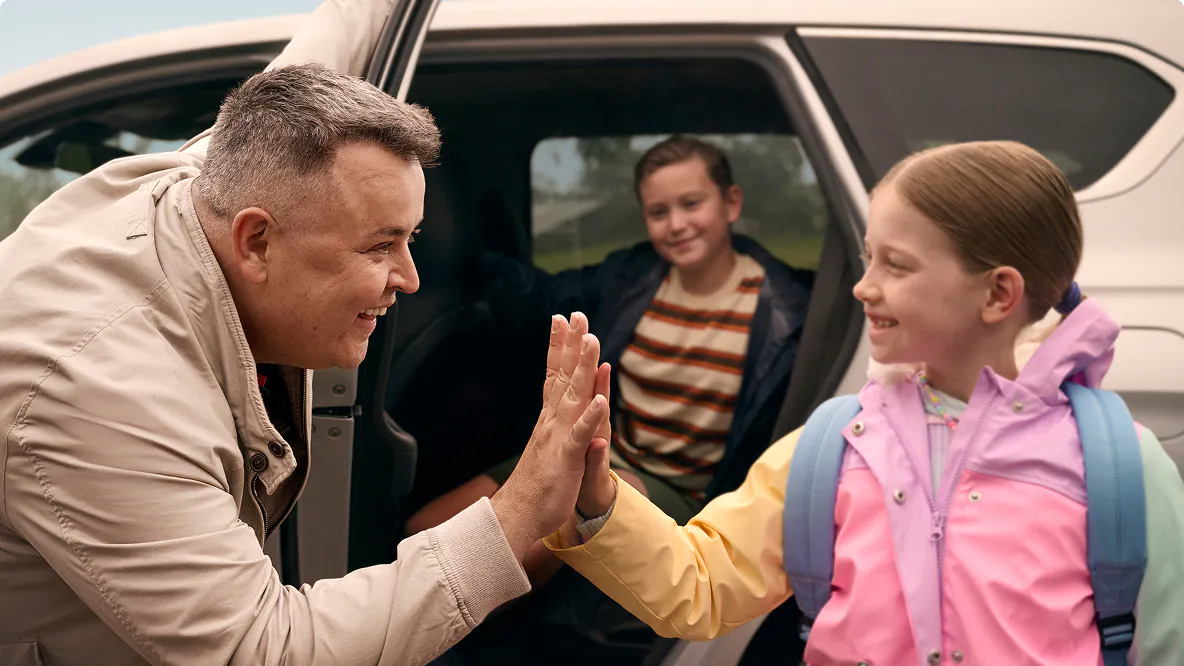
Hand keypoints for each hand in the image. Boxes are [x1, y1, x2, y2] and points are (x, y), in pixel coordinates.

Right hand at [491, 312, 609, 560]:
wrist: (519, 515)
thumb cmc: (537, 484)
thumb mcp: (552, 448)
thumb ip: (558, 423)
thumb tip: (560, 403)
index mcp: (551, 418)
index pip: (556, 374)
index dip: (560, 346)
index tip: (562, 319)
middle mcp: (553, 421)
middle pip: (564, 375)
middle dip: (572, 344)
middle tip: (577, 314)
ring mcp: (560, 437)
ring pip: (574, 396)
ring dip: (583, 369)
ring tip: (593, 341)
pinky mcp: (568, 458)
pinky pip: (581, 435)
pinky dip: (590, 418)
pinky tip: (601, 401)